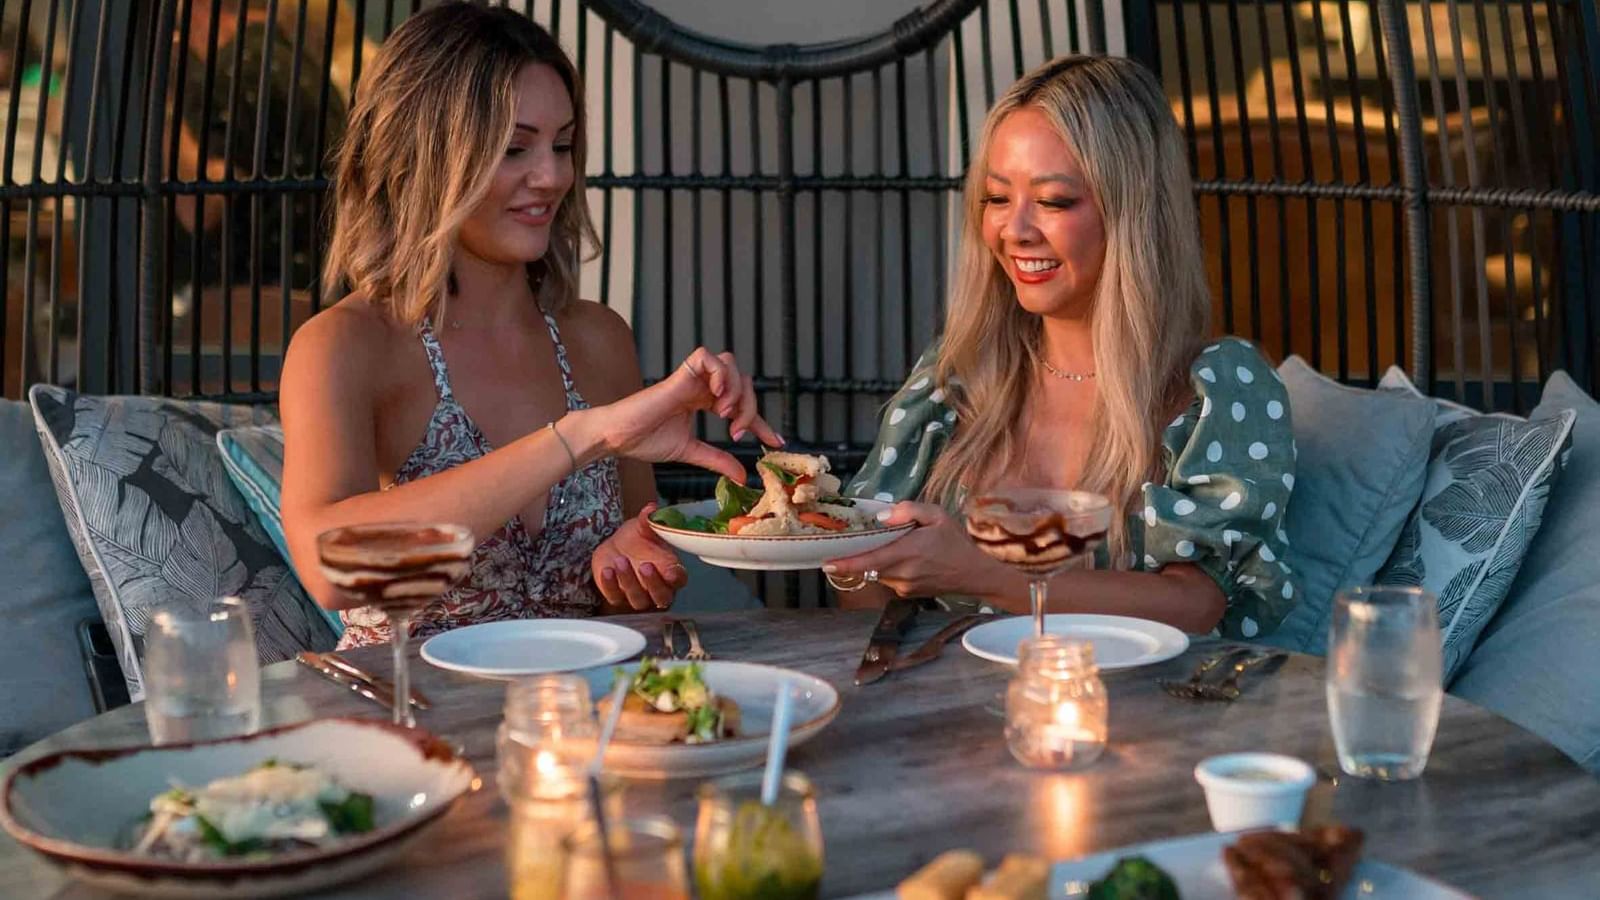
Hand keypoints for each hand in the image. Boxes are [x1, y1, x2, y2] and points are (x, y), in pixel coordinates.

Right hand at [593, 348, 782, 482]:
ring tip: (725, 415)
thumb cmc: (646, 440)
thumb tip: (742, 476)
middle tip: (737, 432)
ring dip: (736, 390)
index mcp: (704, 400)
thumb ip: (717, 460)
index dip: (761, 422)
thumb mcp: (691, 452)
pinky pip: (708, 358)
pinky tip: (717, 398)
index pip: (742, 405)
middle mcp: (701, 386)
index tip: (774, 442)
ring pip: (730, 365)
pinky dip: (720, 374)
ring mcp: (691, 378)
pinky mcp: (680, 374)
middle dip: (750, 407)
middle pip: (742, 381)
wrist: (619, 438)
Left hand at [594, 504, 688, 610]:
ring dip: (630, 582)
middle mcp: (657, 588)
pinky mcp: (618, 596)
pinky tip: (607, 571)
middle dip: (654, 584)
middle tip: (645, 566)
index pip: (679, 579)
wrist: (615, 547)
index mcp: (670, 570)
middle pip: (662, 597)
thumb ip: (648, 520)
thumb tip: (652, 508)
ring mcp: (638, 595)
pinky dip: (611, 585)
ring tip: (621, 560)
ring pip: (638, 600)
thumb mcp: (642, 526)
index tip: (671, 572)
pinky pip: (615, 597)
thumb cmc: (637, 539)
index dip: (676, 577)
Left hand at [823, 502, 1005, 599]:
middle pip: (867, 566)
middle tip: (848, 543)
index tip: (826, 563)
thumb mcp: (937, 515)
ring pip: (877, 573)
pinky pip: (888, 578)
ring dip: (874, 561)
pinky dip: (887, 567)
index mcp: (907, 552)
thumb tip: (882, 517)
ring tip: (886, 546)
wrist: (976, 573)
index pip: (869, 561)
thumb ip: (909, 510)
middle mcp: (902, 574)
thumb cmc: (957, 542)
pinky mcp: (908, 593)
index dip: (846, 563)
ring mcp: (904, 587)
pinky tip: (901, 558)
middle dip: (856, 556)